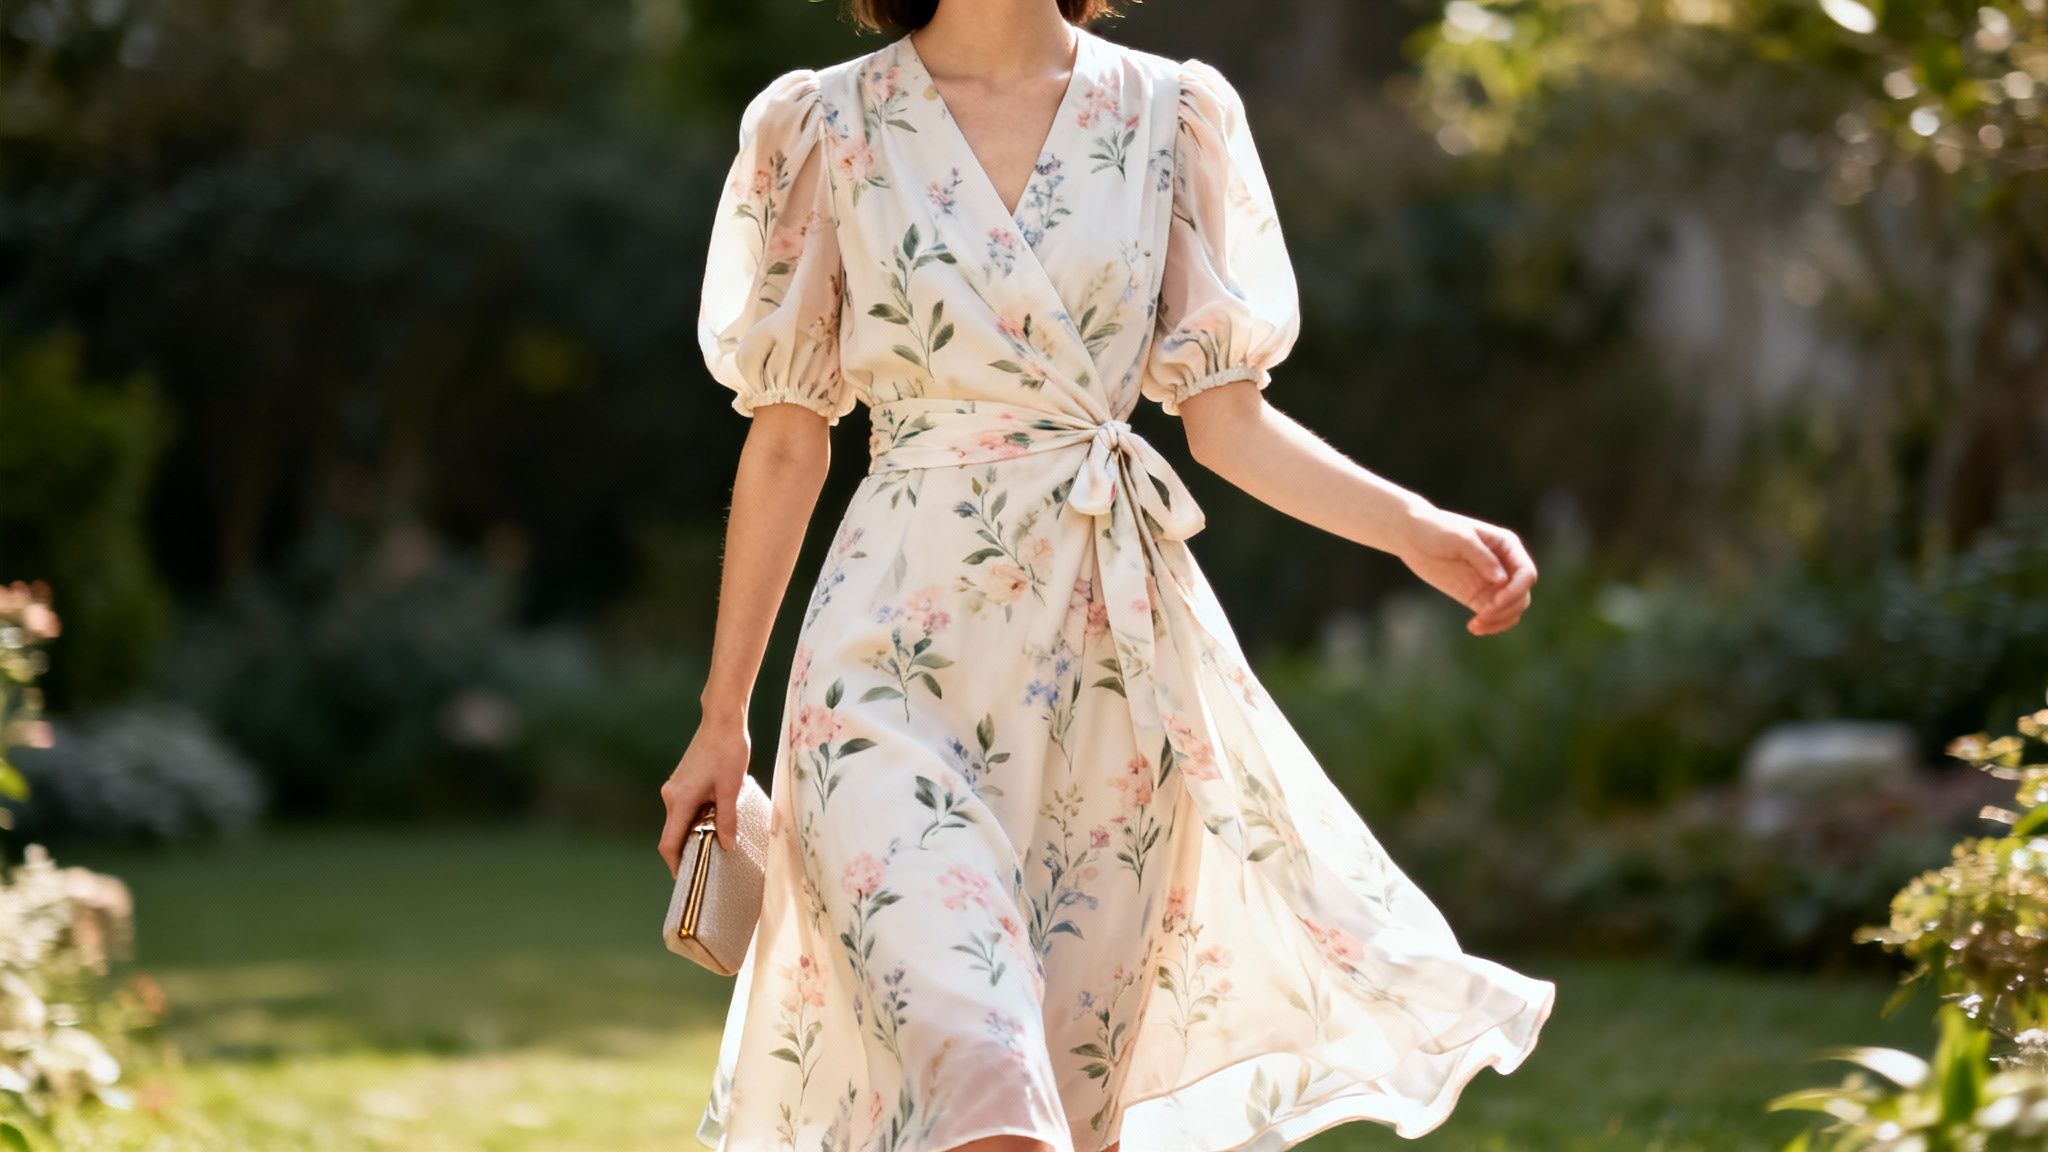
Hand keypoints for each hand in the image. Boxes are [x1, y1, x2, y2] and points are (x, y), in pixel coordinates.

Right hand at [658, 720, 750, 876]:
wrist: (722, 721)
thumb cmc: (728, 752)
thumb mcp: (731, 790)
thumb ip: (727, 821)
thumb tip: (727, 847)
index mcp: (680, 801)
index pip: (669, 843)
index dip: (675, 864)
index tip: (686, 879)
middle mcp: (671, 795)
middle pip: (673, 834)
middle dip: (688, 851)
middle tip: (708, 865)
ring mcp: (674, 787)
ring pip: (679, 821)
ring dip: (694, 833)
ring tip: (716, 844)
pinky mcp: (681, 781)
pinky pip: (683, 809)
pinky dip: (695, 819)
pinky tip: (715, 820)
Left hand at [1393, 505, 1536, 635]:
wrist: (1413, 536)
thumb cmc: (1436, 529)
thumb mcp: (1459, 537)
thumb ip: (1481, 556)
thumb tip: (1501, 579)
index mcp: (1507, 546)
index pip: (1526, 574)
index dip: (1516, 591)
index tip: (1495, 601)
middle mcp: (1505, 565)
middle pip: (1522, 595)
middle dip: (1507, 609)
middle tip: (1482, 616)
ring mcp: (1492, 582)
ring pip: (1512, 609)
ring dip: (1500, 621)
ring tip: (1476, 625)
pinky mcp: (1478, 596)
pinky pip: (1495, 615)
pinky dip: (1491, 625)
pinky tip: (1473, 627)